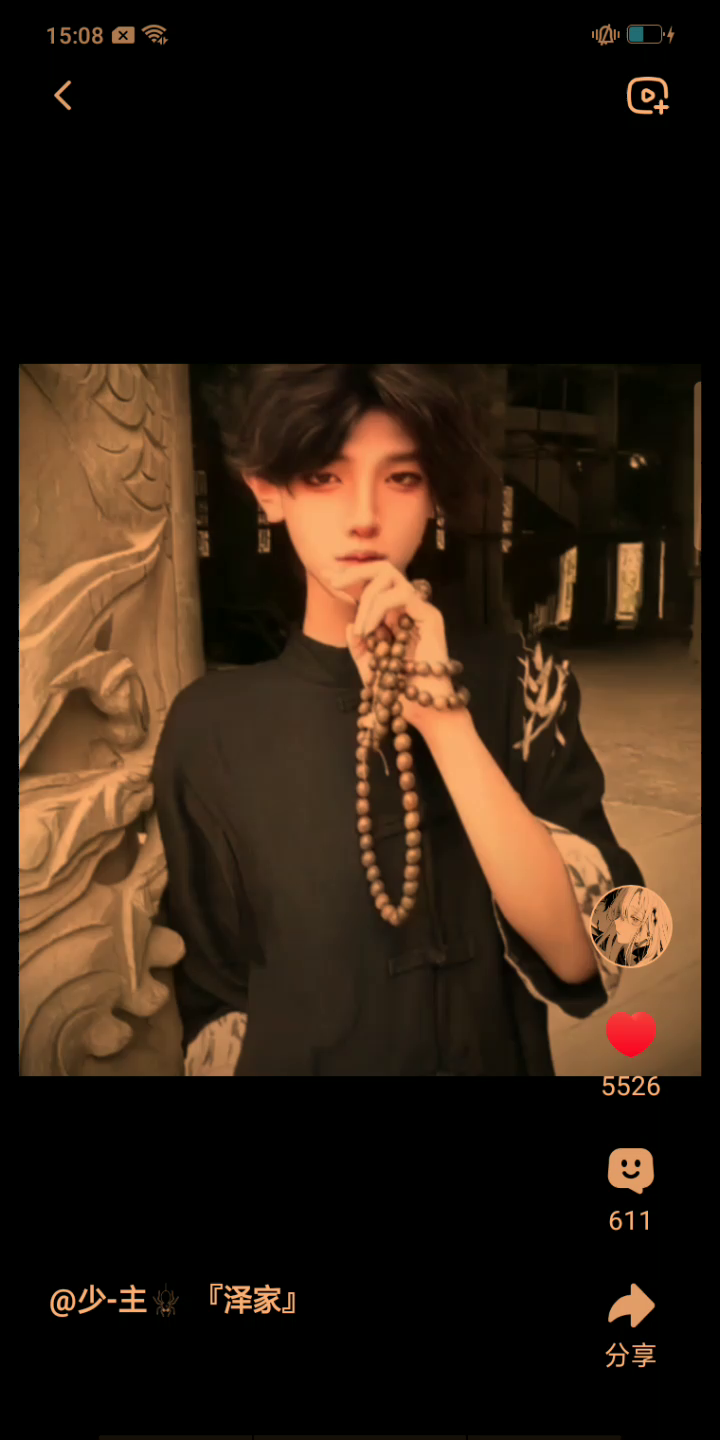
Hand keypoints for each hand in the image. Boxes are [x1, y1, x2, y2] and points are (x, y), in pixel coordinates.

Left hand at [320, 559, 455, 733]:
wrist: (421, 711)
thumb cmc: (399, 694)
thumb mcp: (370, 669)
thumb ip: (359, 648)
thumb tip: (349, 626)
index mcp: (395, 617)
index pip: (374, 584)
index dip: (351, 576)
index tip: (327, 576)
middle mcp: (409, 608)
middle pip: (384, 568)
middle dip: (355, 572)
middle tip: (335, 582)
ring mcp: (421, 610)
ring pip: (391, 577)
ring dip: (367, 599)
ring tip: (362, 630)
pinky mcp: (430, 616)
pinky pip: (402, 595)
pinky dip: (379, 608)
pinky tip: (370, 629)